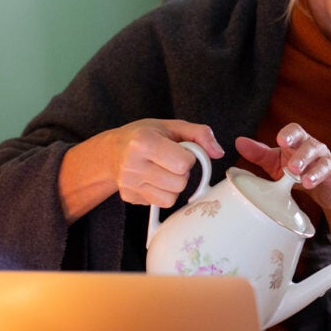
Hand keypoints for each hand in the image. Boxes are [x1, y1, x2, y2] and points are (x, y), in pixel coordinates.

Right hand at [59, 118, 223, 221]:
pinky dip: (164, 193)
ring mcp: (129, 184)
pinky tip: (155, 180)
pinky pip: (162, 204)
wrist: (112, 151)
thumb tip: (218, 152)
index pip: (183, 163)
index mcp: (143, 143)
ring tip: (163, 170)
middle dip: (182, 173)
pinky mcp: (129, 198)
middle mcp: (132, 165)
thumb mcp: (172, 126)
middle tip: (170, 162)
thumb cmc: (145, 136)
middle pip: (180, 183)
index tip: (179, 150)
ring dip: (174, 185)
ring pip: (172, 197)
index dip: (188, 157)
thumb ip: (200, 134)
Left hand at [237, 123, 330, 267]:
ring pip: (325, 163)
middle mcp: (316, 149)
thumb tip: (239, 142)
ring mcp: (329, 163)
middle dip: (302, 156)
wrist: (323, 190)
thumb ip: (259, 153)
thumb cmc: (298, 171)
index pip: (296, 131)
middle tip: (292, 168)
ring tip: (307, 182)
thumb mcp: (276, 162)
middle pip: (311, 147)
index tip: (281, 140)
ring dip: (317, 172)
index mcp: (300, 142)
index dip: (290, 134)